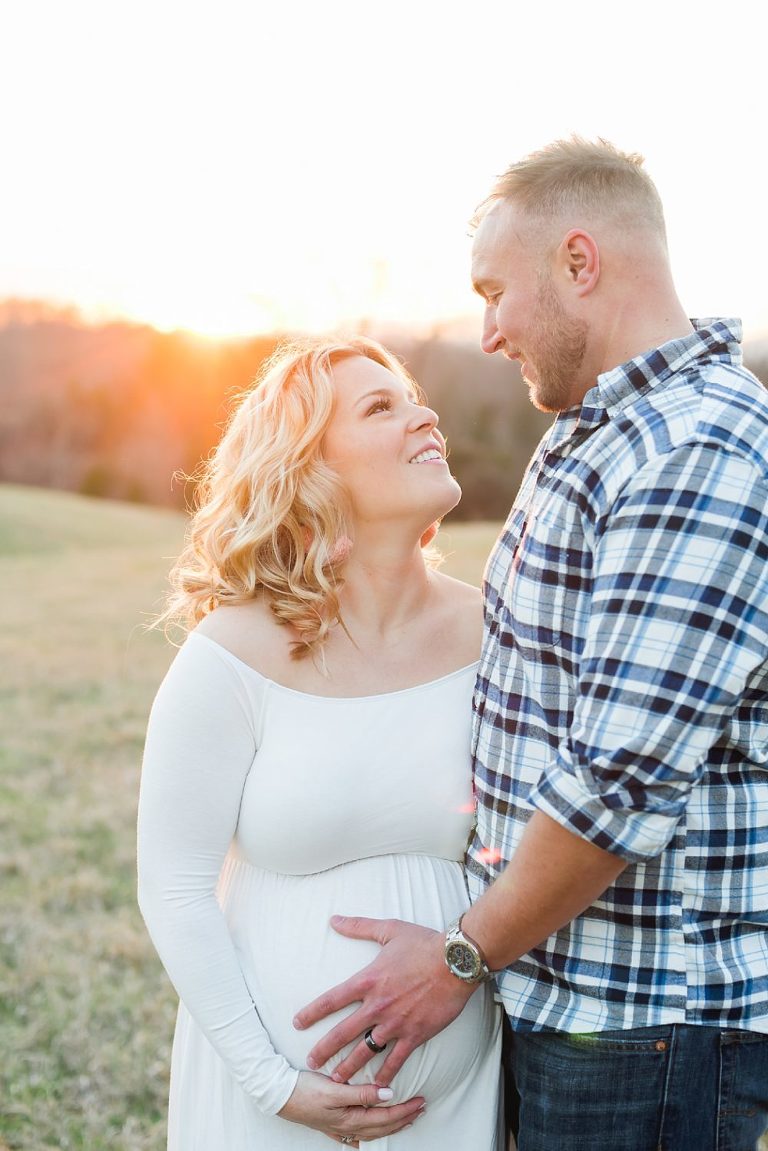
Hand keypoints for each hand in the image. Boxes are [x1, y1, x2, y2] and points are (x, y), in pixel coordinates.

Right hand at [277, 1070, 423, 1144]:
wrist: (279, 1095)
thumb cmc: (305, 1089)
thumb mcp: (334, 1089)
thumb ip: (362, 1093)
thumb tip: (388, 1094)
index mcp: (350, 1118)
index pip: (385, 1117)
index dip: (405, 1110)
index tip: (420, 1101)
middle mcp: (347, 1127)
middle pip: (382, 1127)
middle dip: (404, 1118)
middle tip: (421, 1109)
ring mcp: (338, 1128)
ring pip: (372, 1131)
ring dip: (392, 1125)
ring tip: (406, 1119)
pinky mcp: (330, 1125)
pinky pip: (358, 1134)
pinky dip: (371, 1133)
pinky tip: (372, 1136)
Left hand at [293, 916, 476, 1085]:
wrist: (455, 961)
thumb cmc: (423, 943)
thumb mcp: (388, 929)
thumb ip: (359, 926)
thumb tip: (334, 920)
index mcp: (368, 980)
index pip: (332, 1000)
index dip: (312, 1013)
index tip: (297, 1023)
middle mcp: (377, 1005)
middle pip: (343, 1033)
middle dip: (324, 1049)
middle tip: (311, 1062)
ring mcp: (396, 1023)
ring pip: (366, 1051)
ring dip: (349, 1066)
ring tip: (337, 1079)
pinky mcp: (415, 1034)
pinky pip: (397, 1060)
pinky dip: (386, 1074)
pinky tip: (378, 1087)